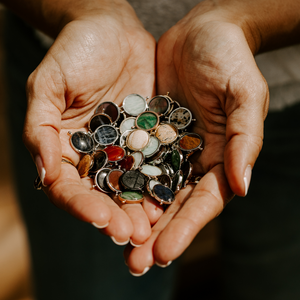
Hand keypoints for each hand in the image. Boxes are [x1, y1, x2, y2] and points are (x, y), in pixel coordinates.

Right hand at [23, 1, 161, 245]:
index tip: (102, 220)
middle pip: (103, 195)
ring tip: (156, 228)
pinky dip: (163, 182)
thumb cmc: (74, 52)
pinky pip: (156, 164)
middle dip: (117, 217)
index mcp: (66, 150)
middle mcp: (96, 156)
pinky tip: (174, 199)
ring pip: (132, 187)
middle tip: (134, 236)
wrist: (111, 30)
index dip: (83, 206)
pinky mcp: (149, 138)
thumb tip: (44, 174)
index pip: (69, 188)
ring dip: (142, 209)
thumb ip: (40, 128)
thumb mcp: (48, 84)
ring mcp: (124, 150)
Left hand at [125, 2, 268, 273]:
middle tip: (134, 263)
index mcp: (220, 157)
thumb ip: (245, 139)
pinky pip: (130, 160)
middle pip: (173, 203)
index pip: (203, 201)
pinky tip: (104, 200)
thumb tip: (242, 186)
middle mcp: (192, 159)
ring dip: (133, 216)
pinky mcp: (146, 132)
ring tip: (115, 242)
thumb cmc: (230, 60)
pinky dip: (120, 182)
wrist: (203, 32)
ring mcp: (167, 147)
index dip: (185, 228)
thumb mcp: (244, 95)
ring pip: (149, 188)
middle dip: (155, 234)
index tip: (164, 253)